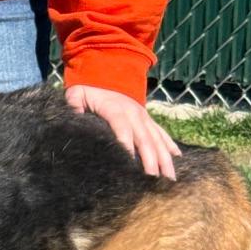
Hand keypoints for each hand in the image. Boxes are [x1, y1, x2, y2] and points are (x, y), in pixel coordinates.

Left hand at [65, 85, 180, 179]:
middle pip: (144, 139)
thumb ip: (73, 105)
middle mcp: (133, 113)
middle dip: (150, 160)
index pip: (121, 127)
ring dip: (164, 158)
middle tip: (153, 180)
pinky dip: (169, 144)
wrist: (107, 68)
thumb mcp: (76, 93)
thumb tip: (73, 118)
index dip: (126, 144)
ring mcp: (142, 116)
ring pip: (156, 139)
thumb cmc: (88, 87)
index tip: (129, 164)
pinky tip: (177, 157)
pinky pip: (161, 132)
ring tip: (169, 178)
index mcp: (114, 108)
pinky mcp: (147, 118)